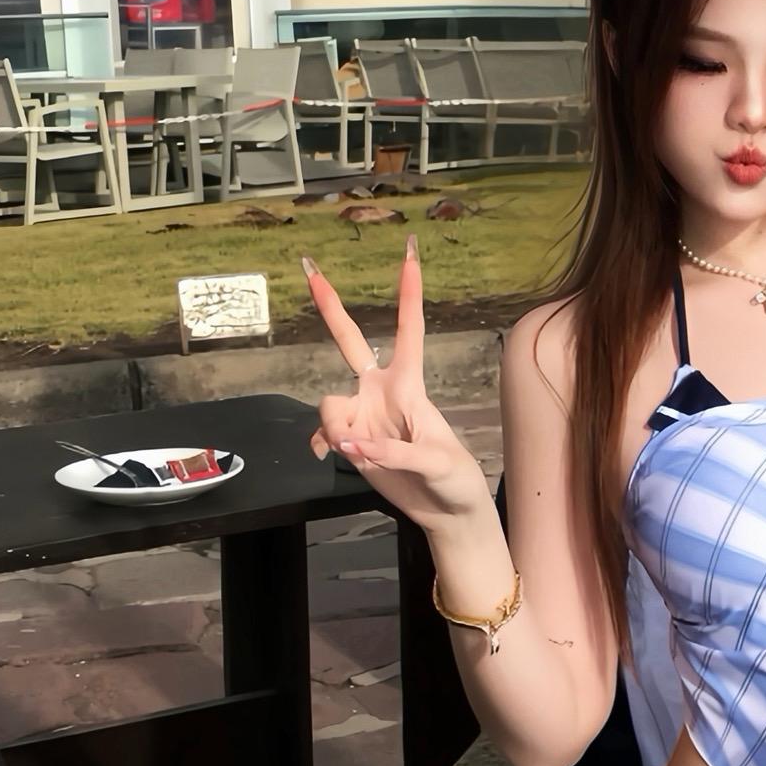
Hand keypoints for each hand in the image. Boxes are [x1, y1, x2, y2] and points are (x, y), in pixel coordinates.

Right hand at [304, 240, 488, 530]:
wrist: (446, 512)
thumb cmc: (456, 479)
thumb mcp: (438, 463)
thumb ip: (396, 453)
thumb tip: (354, 445)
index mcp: (410, 385)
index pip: (409, 330)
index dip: (408, 293)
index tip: (410, 254)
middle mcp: (381, 391)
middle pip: (349, 341)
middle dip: (330, 307)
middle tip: (310, 269)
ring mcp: (363, 414)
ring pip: (328, 403)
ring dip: (337, 429)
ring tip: (360, 453)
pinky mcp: (351, 439)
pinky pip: (323, 432)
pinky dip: (324, 444)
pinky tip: (331, 456)